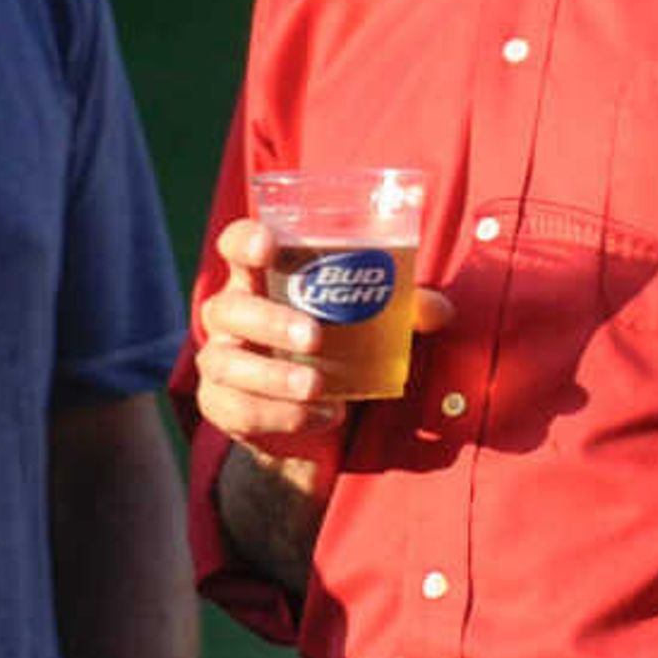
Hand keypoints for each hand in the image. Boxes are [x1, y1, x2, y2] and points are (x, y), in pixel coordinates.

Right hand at [192, 219, 452, 486]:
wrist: (315, 416)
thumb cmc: (339, 346)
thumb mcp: (373, 323)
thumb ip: (406, 310)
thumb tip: (438, 309)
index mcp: (261, 278)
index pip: (236, 246)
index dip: (246, 241)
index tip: (269, 245)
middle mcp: (230, 314)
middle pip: (230, 307)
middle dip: (270, 321)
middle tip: (314, 337)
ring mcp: (219, 360)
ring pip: (227, 363)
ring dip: (273, 376)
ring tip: (318, 386)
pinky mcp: (220, 404)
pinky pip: (238, 409)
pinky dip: (282, 415)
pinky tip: (324, 415)